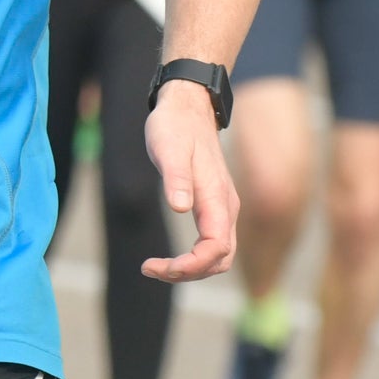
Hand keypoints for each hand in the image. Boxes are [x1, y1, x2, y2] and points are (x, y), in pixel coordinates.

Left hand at [140, 79, 237, 281]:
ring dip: (191, 269)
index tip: (158, 266)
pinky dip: (193, 258)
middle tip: (151, 269)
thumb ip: (176, 178)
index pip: (215, 248)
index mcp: (217, 197)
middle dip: (189, 273)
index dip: (191, 265)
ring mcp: (223, 208)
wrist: (189, 106)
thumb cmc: (175, 126)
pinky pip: (213, 244)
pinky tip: (168, 258)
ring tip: (155, 267)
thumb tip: (180, 208)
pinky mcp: (215, 206)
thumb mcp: (168, 149)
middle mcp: (226, 207)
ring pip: (219, 255)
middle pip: (220, 259)